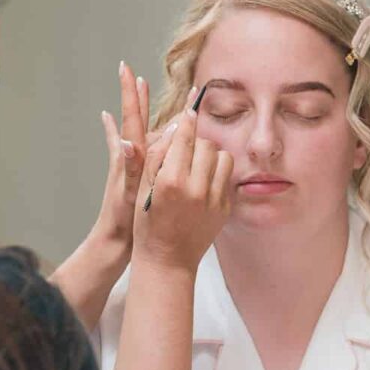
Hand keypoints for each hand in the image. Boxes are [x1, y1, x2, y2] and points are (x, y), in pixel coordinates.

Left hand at [91, 61, 153, 249]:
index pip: (132, 119)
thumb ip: (131, 168)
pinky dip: (125, 133)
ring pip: (139, 131)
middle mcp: (128, 157)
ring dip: (140, 110)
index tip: (130, 71)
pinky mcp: (131, 175)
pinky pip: (133, 148)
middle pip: (135, 119)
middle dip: (136, 97)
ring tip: (140, 88)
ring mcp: (129, 166)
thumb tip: (128, 141)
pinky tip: (118, 126)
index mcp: (130, 157)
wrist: (113, 243)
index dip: (132, 96)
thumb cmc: (123, 221)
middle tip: (134, 74)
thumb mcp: (130, 194)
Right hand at [132, 87, 233, 272]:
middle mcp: (195, 189)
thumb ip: (156, 157)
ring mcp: (213, 199)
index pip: (184, 138)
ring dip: (210, 156)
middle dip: (195, 142)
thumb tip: (171, 128)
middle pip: (205, 144)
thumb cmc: (148, 224)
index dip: (187, 120)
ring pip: (221, 157)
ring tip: (196, 165)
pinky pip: (227, 176)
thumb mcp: (141, 189)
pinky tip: (203, 182)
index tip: (190, 109)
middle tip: (185, 150)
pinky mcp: (225, 208)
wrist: (167, 260)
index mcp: (171, 181)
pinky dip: (217, 173)